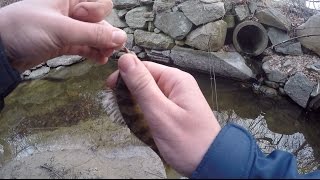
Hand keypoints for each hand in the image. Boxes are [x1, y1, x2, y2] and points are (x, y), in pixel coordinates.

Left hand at [0, 0, 126, 71]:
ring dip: (102, 45)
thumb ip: (93, 34)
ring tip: (105, 56)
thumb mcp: (61, 30)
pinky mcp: (64, 42)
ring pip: (94, 35)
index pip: (99, 3)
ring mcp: (68, 28)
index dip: (100, 15)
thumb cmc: (25, 30)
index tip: (93, 24)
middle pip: (99, 21)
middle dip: (106, 34)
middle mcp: (71, 11)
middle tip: (110, 48)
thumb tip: (122, 37)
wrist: (0, 50)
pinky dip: (93, 52)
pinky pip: (85, 45)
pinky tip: (100, 59)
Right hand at [107, 54, 220, 175]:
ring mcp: (177, 99)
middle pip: (146, 80)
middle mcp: (177, 85)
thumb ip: (142, 86)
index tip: (109, 90)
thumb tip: (125, 58)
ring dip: (136, 105)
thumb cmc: (187, 141)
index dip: (125, 76)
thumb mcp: (160, 113)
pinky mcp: (176, 111)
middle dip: (130, 93)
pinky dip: (145, 113)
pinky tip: (141, 124)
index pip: (144, 67)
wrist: (211, 163)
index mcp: (176, 79)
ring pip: (148, 95)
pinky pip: (155, 106)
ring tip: (130, 119)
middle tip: (120, 110)